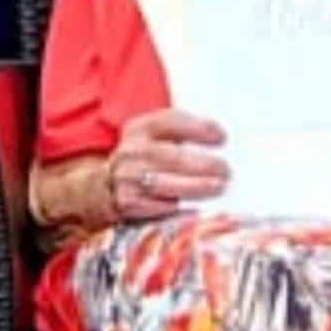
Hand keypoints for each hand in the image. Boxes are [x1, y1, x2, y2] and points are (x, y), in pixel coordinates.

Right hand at [108, 109, 228, 222]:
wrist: (104, 187)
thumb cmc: (144, 160)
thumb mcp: (153, 138)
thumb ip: (181, 135)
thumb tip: (220, 142)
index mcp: (139, 129)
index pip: (169, 122)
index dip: (198, 128)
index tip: (222, 137)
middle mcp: (131, 152)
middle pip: (170, 156)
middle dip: (202, 164)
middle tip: (226, 170)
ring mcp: (127, 178)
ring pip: (164, 184)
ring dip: (195, 187)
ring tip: (218, 187)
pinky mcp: (127, 203)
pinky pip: (156, 207)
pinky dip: (178, 208)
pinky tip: (196, 208)